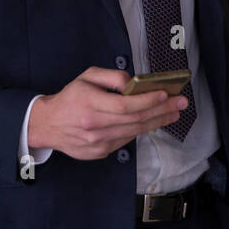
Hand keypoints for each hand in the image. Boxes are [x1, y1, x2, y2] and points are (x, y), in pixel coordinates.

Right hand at [26, 67, 187, 159]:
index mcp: (89, 104)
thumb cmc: (70, 98)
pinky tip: (152, 121)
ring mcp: (97, 142)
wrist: (49, 125)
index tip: (165, 94)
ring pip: (134, 132)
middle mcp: (94, 125)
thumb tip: (134, 84)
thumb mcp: (86, 77)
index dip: (147, 101)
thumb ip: (112, 76)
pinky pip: (126, 140)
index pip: (124, 105)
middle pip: (135, 120)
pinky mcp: (100, 152)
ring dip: (157, 121)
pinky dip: (141, 130)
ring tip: (173, 112)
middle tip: (180, 103)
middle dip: (161, 110)